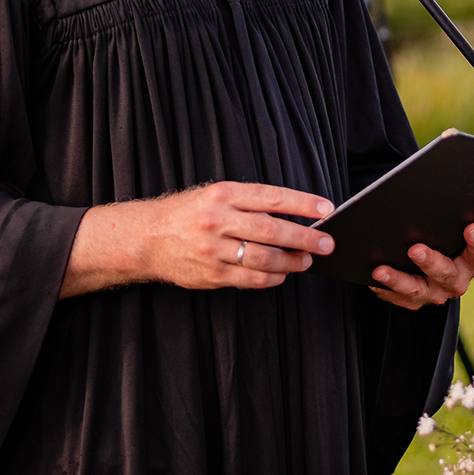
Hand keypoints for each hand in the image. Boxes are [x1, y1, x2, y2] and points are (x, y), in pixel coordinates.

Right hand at [61, 182, 333, 297]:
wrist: (146, 238)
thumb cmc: (186, 214)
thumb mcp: (214, 195)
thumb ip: (248, 204)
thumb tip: (292, 216)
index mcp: (221, 194)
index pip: (270, 196)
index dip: (302, 203)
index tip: (327, 208)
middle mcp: (216, 220)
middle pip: (271, 230)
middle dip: (304, 237)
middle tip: (326, 243)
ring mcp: (212, 250)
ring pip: (264, 258)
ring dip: (291, 261)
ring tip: (307, 260)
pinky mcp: (210, 275)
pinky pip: (250, 280)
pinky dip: (272, 278)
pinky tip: (282, 274)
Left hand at [368, 224, 473, 309]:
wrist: (434, 258)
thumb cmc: (442, 235)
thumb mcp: (450, 227)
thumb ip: (447, 217)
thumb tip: (430, 191)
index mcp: (471, 261)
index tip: (471, 228)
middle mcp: (456, 280)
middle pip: (446, 274)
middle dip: (430, 262)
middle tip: (415, 249)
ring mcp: (434, 293)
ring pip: (417, 290)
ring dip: (398, 280)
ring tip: (381, 270)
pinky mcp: (414, 301)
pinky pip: (398, 298)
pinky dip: (384, 288)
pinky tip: (372, 278)